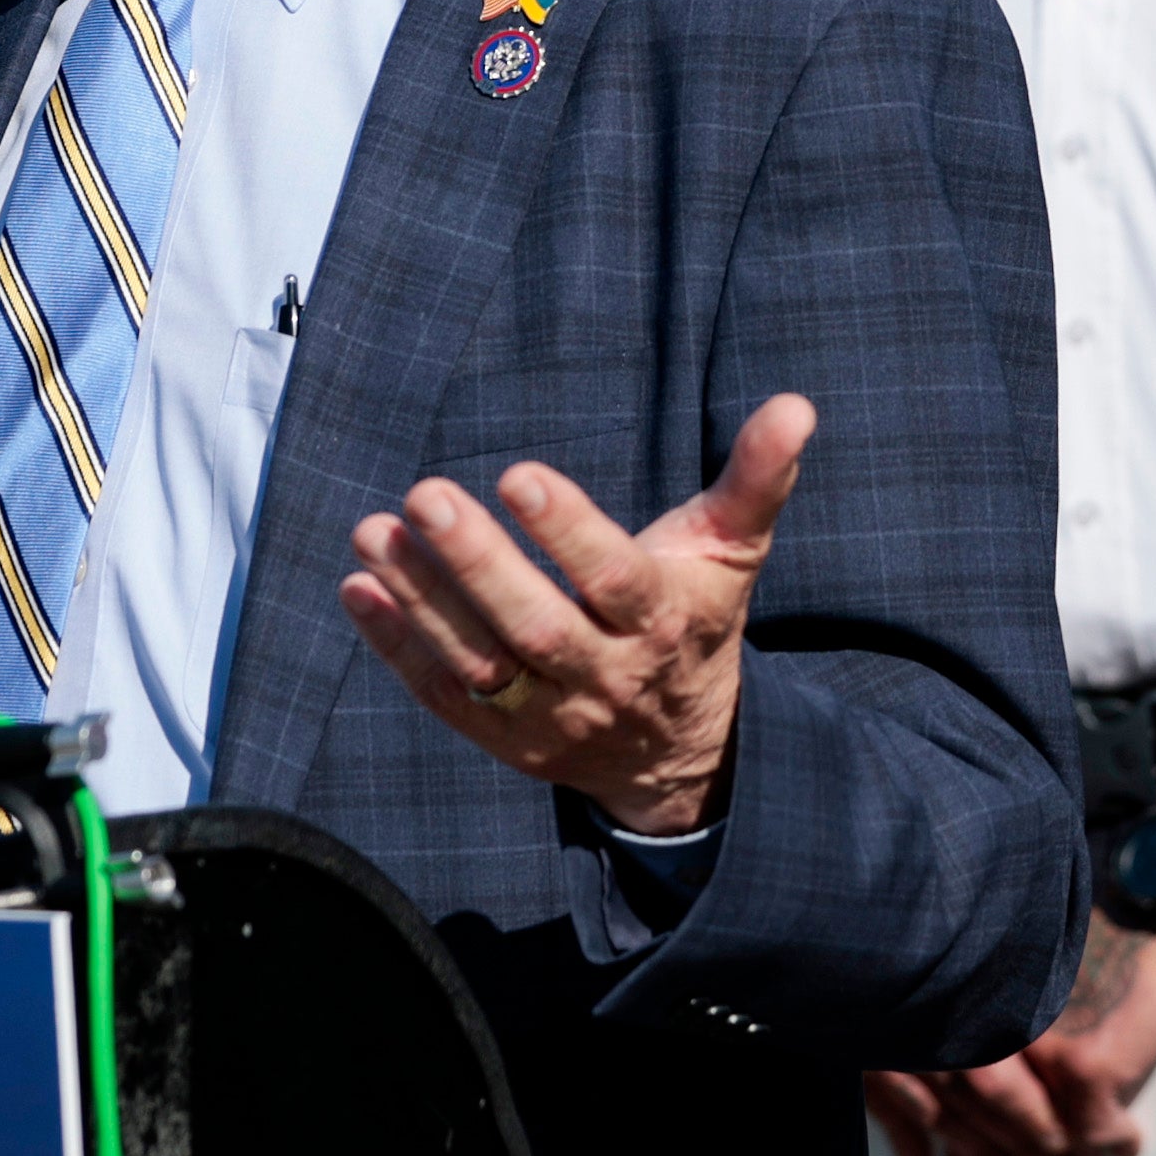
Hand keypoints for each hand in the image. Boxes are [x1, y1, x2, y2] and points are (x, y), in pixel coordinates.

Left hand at [337, 392, 808, 838]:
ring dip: (422, 599)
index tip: (518, 476)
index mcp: (663, 622)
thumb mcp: (732, 551)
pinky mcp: (507, 741)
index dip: (568, 532)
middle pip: (537, 627)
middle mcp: (607, 676)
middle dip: (478, 563)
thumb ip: (757, 478)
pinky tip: (358, 588)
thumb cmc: (696, 619)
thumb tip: (796, 405)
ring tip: (373, 533)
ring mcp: (552, 717)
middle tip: (426, 497)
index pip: (614, 578)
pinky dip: (398, 648)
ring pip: (482, 664)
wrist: (680, 751)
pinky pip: (446, 698)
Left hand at [873, 912, 1155, 1155]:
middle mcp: (989, 1033)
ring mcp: (1036, 1053)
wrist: (1153, 899)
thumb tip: (995, 1100)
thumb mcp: (1029, 976)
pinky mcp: (1085, 1064)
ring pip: (1043, 1142)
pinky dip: (1113, 1149)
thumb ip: (1009, 1033)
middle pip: (992, 1130)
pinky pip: (1098, 1131)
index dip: (969, 1148)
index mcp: (969, 1012)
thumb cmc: (1092, 930)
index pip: (954, 1099)